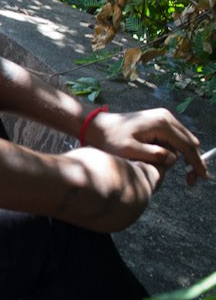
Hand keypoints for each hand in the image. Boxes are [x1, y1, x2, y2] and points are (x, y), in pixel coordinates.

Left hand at [87, 107, 207, 187]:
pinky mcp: (159, 121)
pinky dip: (178, 151)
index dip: (196, 162)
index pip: (186, 145)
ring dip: (186, 157)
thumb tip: (174, 159)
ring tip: (187, 177)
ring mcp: (163, 118)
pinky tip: (174, 164)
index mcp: (161, 124)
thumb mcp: (129, 150)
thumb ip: (153, 155)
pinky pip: (175, 138)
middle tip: (193, 181)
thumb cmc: (110, 139)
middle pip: (189, 142)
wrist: (97, 126)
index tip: (201, 177)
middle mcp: (166, 117)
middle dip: (194, 161)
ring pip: (184, 140)